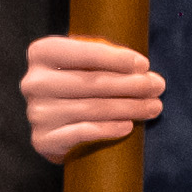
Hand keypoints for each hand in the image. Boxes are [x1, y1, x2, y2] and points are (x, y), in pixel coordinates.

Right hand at [24, 34, 164, 164]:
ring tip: (153, 107)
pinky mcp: (43, 139)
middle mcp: (34, 81)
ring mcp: (37, 112)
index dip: (116, 59)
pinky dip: (108, 129)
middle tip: (158, 86)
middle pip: (91, 82)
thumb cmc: (79, 84)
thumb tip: (142, 70)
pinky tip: (128, 126)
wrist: (56, 125)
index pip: (83, 53)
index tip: (144, 65)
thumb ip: (106, 58)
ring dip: (128, 108)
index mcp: (42, 53)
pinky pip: (81, 132)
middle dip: (130, 84)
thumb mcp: (86, 63)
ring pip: (91, 108)